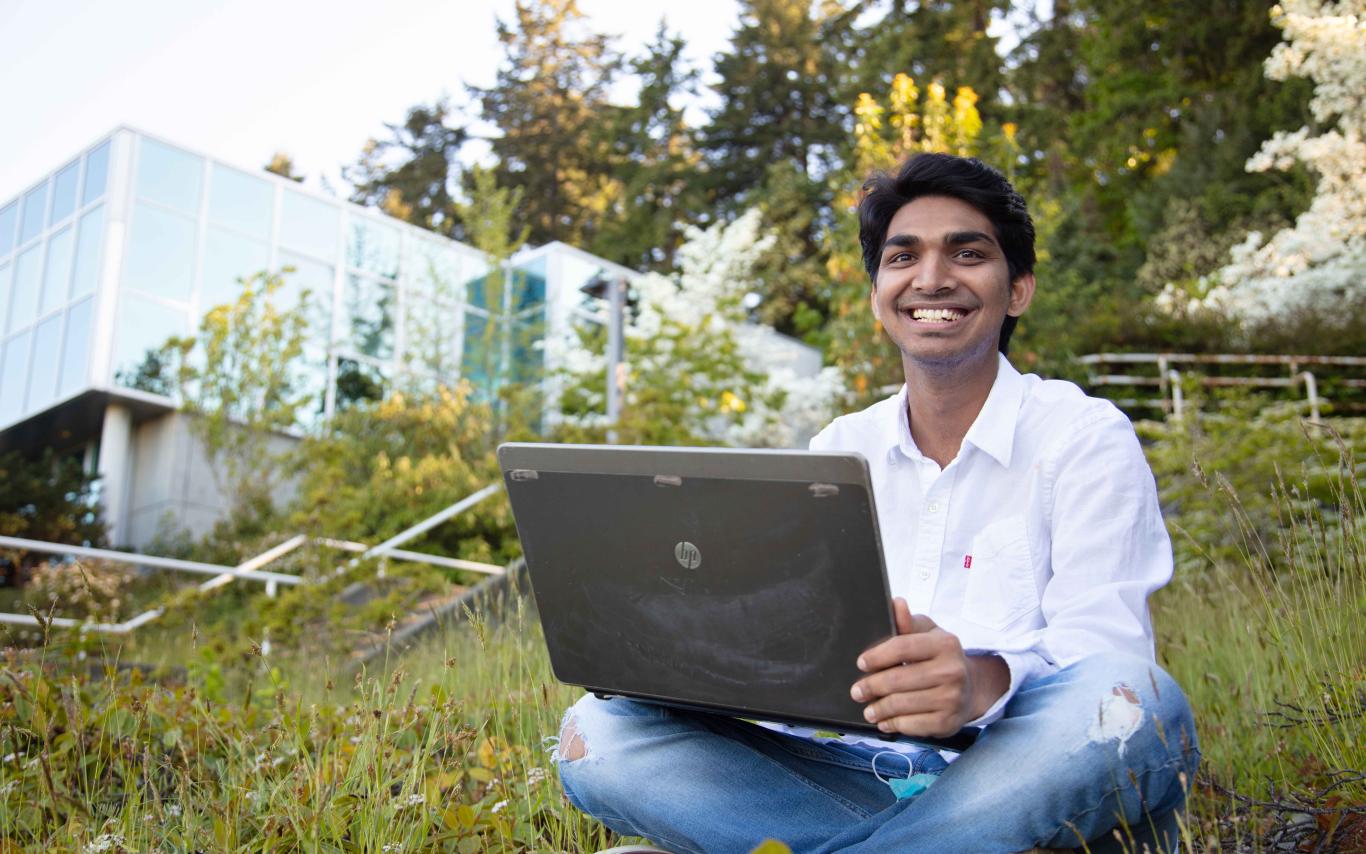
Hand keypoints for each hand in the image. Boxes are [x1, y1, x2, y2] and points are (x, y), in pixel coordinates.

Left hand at [850, 598, 1007, 737]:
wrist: (972, 688)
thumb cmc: (941, 658)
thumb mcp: (929, 634)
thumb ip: (909, 622)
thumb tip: (896, 603)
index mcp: (945, 644)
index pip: (902, 647)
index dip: (877, 656)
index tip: (861, 663)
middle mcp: (952, 671)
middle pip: (897, 679)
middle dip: (871, 686)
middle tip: (857, 691)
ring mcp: (951, 698)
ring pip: (901, 704)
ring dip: (878, 709)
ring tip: (868, 709)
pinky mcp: (948, 722)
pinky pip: (912, 725)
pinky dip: (893, 724)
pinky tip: (885, 722)